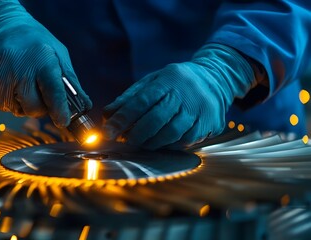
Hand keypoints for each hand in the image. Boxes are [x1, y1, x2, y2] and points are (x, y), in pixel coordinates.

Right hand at [0, 0, 90, 126]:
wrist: (0, 27)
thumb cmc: (35, 43)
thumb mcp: (59, 54)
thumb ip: (71, 82)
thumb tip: (85, 107)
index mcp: (41, 61)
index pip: (53, 92)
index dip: (59, 110)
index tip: (63, 122)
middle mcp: (18, 69)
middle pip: (32, 108)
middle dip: (39, 107)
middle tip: (38, 91)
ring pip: (13, 109)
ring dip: (19, 102)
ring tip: (19, 80)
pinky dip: (4, 98)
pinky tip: (6, 80)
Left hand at [103, 44, 254, 149]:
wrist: (215, 78)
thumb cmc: (175, 82)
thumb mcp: (152, 81)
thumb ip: (130, 97)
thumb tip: (107, 115)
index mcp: (169, 79)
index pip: (141, 101)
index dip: (123, 118)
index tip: (108, 131)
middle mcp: (186, 93)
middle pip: (156, 119)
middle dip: (136, 134)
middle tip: (125, 140)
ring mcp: (200, 109)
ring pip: (172, 133)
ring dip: (152, 142)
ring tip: (141, 142)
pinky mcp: (210, 123)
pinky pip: (185, 141)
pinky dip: (169, 145)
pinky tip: (161, 142)